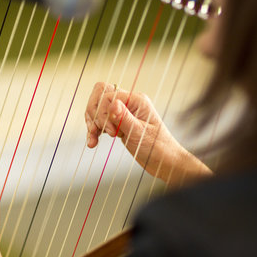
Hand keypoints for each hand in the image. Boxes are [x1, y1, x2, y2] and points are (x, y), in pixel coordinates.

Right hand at [85, 82, 211, 185]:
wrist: (164, 161)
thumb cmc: (157, 148)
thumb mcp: (139, 133)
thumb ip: (124, 118)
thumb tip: (112, 103)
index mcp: (137, 100)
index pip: (108, 95)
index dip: (103, 112)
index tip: (112, 132)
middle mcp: (129, 103)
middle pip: (100, 95)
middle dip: (95, 114)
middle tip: (102, 132)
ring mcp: (123, 112)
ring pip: (97, 108)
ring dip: (92, 123)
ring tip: (94, 139)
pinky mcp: (119, 123)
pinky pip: (101, 120)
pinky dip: (94, 130)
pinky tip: (93, 142)